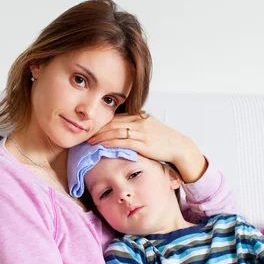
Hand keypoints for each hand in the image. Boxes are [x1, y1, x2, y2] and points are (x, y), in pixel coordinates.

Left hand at [88, 114, 206, 182]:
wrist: (178, 146)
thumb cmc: (163, 139)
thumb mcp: (149, 126)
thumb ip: (135, 125)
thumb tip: (121, 128)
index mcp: (139, 116)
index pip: (116, 116)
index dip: (101, 121)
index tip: (90, 126)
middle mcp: (139, 122)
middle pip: (113, 122)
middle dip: (97, 128)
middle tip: (85, 132)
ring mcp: (141, 132)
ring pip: (116, 131)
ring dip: (101, 136)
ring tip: (90, 140)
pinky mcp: (144, 144)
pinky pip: (124, 142)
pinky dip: (112, 142)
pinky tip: (103, 145)